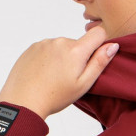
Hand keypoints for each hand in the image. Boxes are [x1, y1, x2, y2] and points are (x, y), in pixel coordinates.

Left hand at [0, 24, 118, 120]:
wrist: (23, 101)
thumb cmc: (54, 96)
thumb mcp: (83, 84)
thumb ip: (99, 62)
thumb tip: (112, 45)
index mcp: (75, 50)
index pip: (98, 33)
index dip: (101, 44)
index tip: (94, 59)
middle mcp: (60, 41)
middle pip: (78, 43)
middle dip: (78, 57)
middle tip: (69, 78)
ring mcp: (44, 43)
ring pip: (62, 47)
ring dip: (62, 58)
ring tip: (54, 78)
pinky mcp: (33, 47)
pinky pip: (47, 49)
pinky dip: (49, 59)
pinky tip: (44, 74)